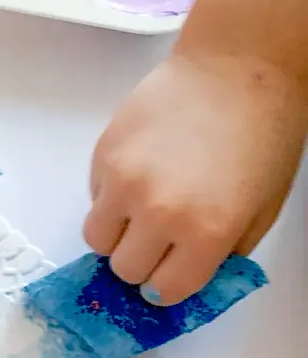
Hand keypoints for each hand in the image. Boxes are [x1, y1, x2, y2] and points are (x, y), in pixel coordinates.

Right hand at [84, 50, 306, 304]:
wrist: (237, 66)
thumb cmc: (263, 133)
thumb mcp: (261, 208)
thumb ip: (224, 252)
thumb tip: (187, 278)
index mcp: (205, 232)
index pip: (164, 291)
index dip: (170, 285)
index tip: (172, 272)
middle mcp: (158, 213)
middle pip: (126, 270)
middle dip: (143, 260)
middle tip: (159, 238)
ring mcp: (124, 182)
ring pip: (97, 240)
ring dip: (117, 234)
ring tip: (139, 209)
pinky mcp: (103, 155)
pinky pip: (94, 199)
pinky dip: (110, 197)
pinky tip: (140, 171)